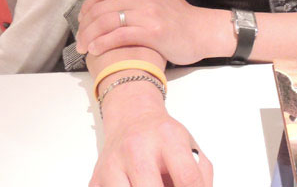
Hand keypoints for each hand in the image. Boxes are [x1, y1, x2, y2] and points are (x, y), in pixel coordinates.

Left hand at [76, 0, 229, 64]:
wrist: (202, 31)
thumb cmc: (180, 14)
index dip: (87, 6)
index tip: (82, 20)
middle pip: (101, 8)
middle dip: (84, 25)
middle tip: (79, 39)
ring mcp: (147, 13)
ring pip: (107, 22)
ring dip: (89, 36)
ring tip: (83, 47)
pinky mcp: (152, 32)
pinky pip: (119, 36)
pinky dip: (103, 43)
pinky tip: (95, 49)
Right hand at [90, 84, 211, 186]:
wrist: (131, 118)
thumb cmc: (163, 137)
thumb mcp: (190, 146)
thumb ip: (201, 176)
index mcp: (167, 137)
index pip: (187, 178)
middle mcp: (137, 148)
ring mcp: (112, 164)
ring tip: (152, 186)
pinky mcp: (96, 179)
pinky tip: (133, 186)